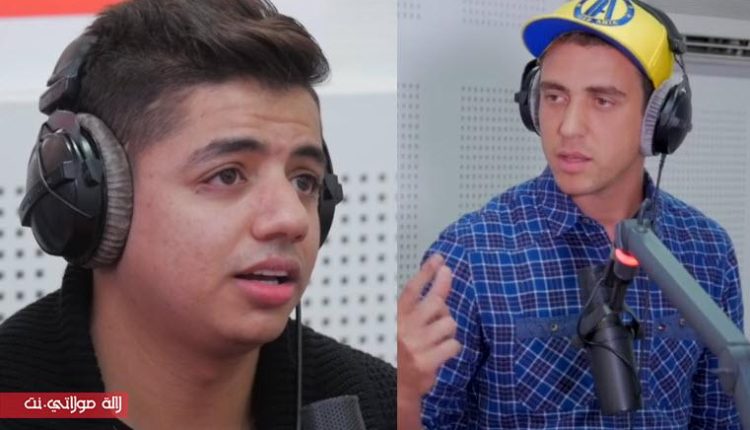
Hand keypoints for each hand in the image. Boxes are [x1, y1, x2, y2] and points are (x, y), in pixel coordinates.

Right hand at [397, 254, 460, 428]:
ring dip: (448, 329)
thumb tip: (436, 286)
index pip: (413, 290)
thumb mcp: (397, 327)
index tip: (439, 260)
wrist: (392, 389)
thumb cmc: (397, 354)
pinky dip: (451, 348)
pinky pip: (453, 345)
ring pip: (449, 324)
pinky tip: (440, 353)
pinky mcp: (427, 362)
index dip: (427, 273)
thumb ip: (414, 310)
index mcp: (395, 318)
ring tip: (437, 338)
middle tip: (445, 292)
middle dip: (444, 296)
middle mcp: (405, 328)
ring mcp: (416, 345)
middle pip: (436, 302)